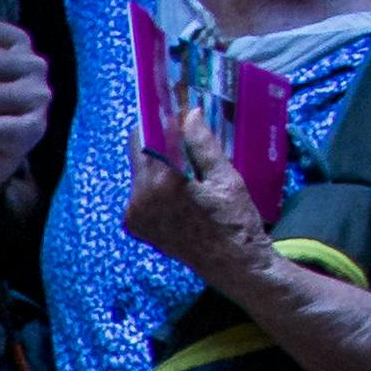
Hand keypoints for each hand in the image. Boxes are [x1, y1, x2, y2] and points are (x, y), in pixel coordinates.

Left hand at [117, 41, 274, 285]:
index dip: (157, 118)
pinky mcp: (137, 227)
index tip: (169, 104)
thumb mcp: (225, 178)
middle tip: (179, 125)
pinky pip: (140, 193)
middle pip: (139, 153)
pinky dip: (155, 182)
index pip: (146, 136)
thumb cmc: (235, 221)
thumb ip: (202, 144)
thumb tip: (187, 113)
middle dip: (157, 137)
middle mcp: (139, 200)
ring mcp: (135, 216)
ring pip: (139, 172)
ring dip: (157, 160)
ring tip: (184, 155)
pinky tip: (178, 182)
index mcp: (161, 184)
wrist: (234, 266)